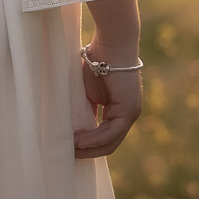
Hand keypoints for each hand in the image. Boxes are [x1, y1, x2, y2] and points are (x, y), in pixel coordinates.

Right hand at [74, 42, 142, 158]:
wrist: (110, 44)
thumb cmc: (96, 61)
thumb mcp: (87, 92)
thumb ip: (86, 109)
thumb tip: (74, 128)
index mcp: (119, 111)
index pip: (106, 137)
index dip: (88, 145)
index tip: (69, 147)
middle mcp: (128, 115)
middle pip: (109, 144)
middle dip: (88, 152)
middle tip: (68, 154)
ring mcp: (130, 114)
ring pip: (111, 142)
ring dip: (89, 148)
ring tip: (70, 149)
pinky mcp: (129, 110)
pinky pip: (111, 132)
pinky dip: (94, 139)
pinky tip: (78, 141)